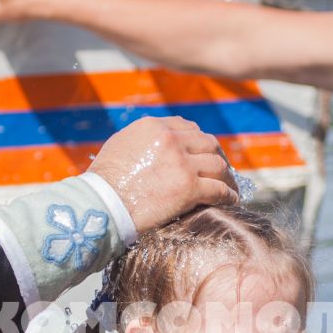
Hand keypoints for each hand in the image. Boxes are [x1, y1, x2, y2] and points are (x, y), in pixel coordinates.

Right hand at [88, 116, 237, 232]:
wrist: (100, 206)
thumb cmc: (103, 182)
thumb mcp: (121, 145)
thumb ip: (143, 139)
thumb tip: (157, 144)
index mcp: (154, 127)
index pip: (187, 127)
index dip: (200, 141)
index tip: (205, 153)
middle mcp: (171, 139)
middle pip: (208, 144)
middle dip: (217, 157)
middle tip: (222, 171)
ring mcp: (182, 163)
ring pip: (218, 165)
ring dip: (227, 178)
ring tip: (230, 188)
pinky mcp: (189, 188)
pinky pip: (219, 190)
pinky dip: (229, 195)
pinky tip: (232, 201)